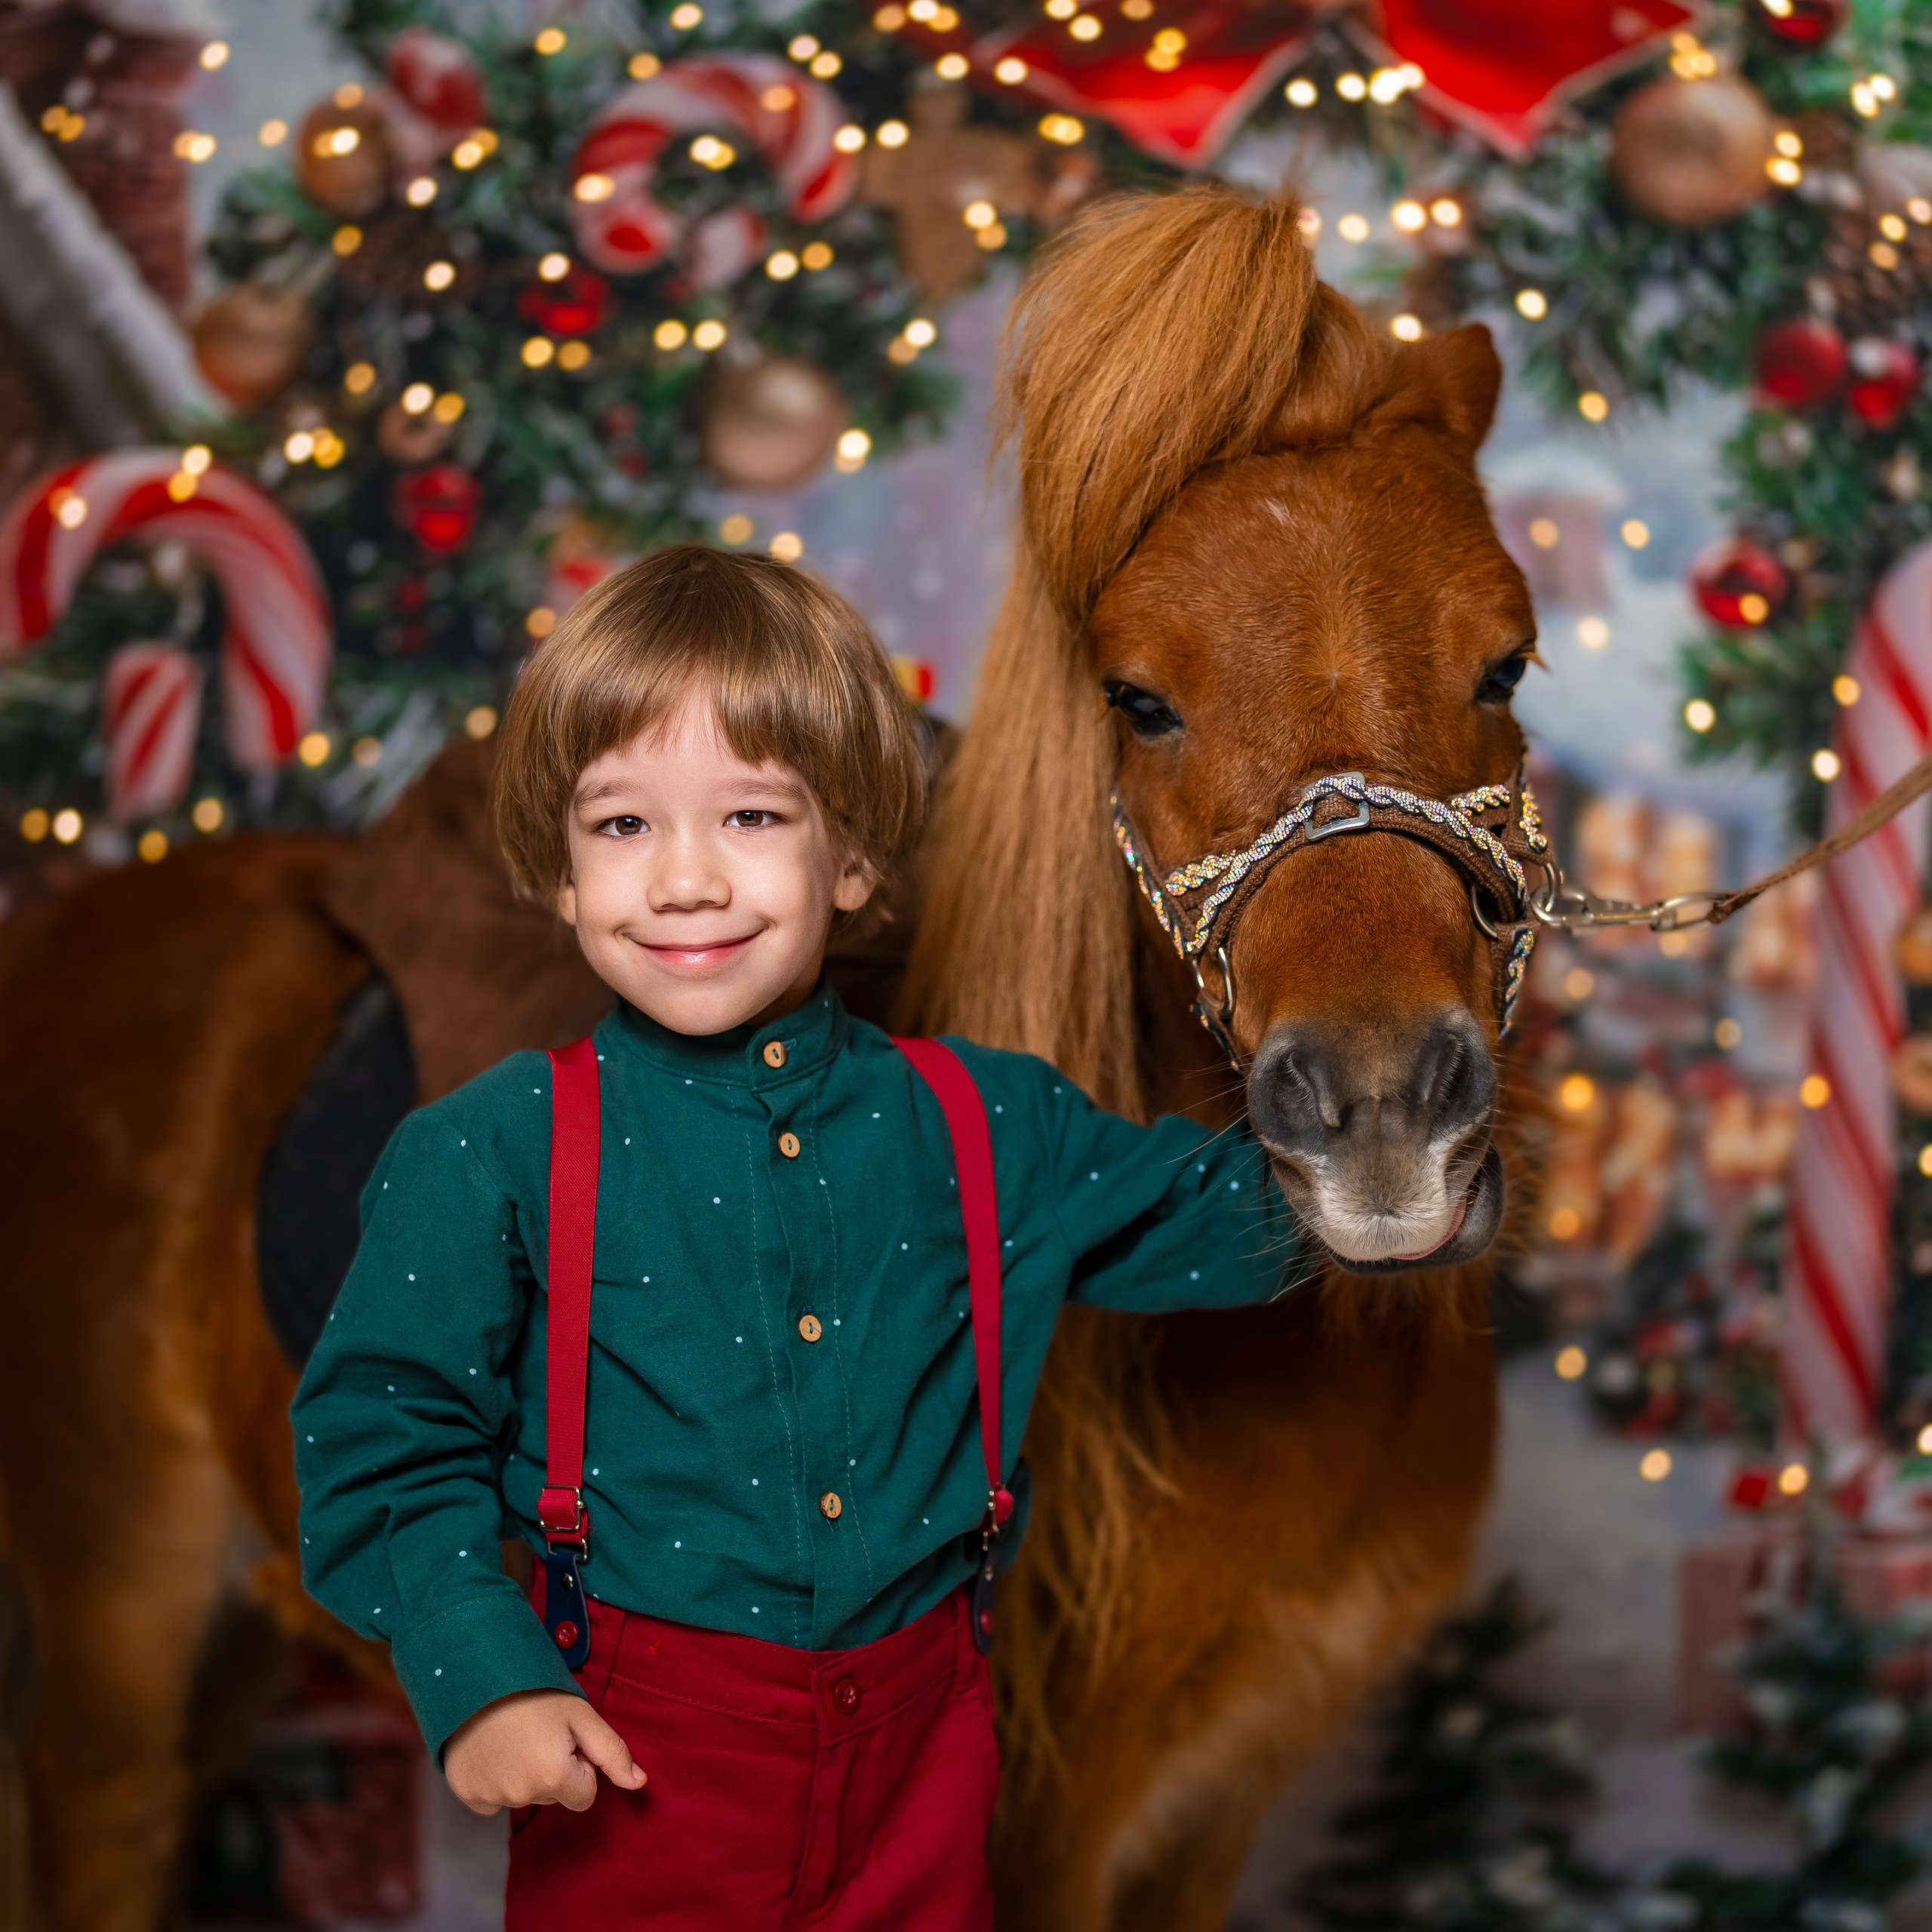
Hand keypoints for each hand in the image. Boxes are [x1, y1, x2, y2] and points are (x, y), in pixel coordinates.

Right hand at [443, 1689, 645, 1815]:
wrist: (475, 1674)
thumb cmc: (533, 1691)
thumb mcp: (581, 1714)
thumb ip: (613, 1752)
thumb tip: (639, 1782)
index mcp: (553, 1777)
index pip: (585, 1796)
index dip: (580, 1766)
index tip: (565, 1739)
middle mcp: (521, 1796)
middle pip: (554, 1796)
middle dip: (553, 1769)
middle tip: (538, 1732)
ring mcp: (490, 1797)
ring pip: (525, 1797)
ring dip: (525, 1773)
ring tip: (514, 1735)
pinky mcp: (466, 1794)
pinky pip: (493, 1799)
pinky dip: (496, 1779)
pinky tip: (493, 1748)